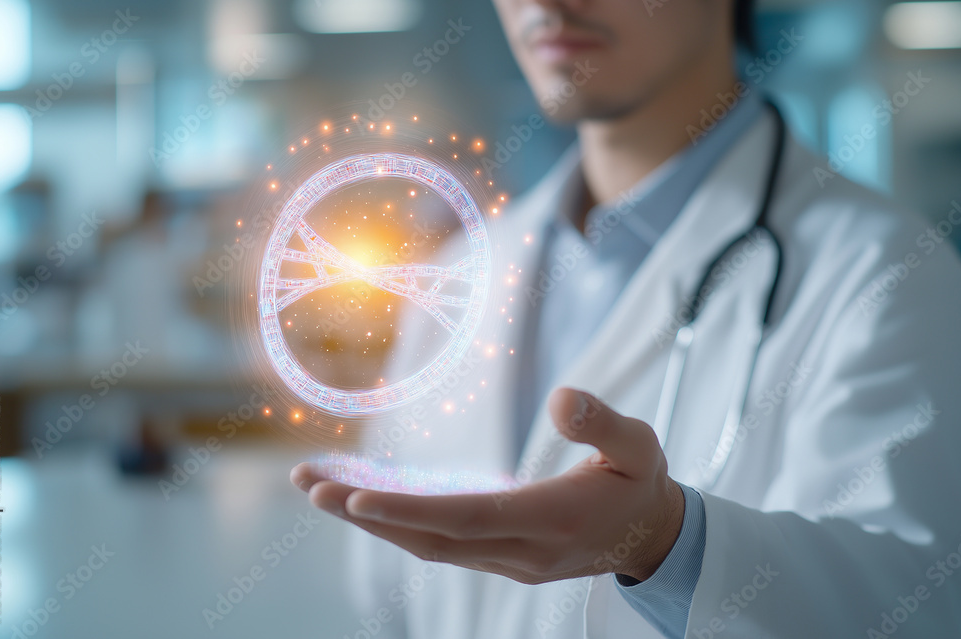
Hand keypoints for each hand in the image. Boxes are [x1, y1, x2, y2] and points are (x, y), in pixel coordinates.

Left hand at [290, 387, 684, 584]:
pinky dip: (397, 525)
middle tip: (309, 486)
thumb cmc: (641, 483)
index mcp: (553, 519)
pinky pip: (440, 545)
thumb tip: (562, 398)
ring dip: (371, 521)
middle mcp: (522, 551)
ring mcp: (509, 562)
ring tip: (320, 490)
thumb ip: (603, 423)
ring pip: (429, 546)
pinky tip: (366, 503)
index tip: (357, 496)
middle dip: (366, 514)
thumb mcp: (640, 446)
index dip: (411, 510)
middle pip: (432, 538)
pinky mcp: (501, 560)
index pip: (471, 519)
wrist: (651, 538)